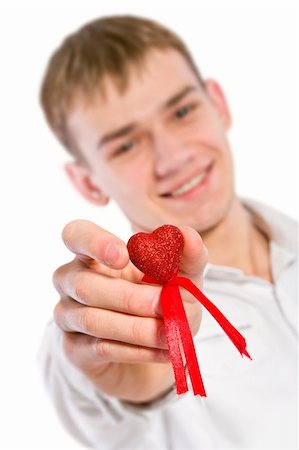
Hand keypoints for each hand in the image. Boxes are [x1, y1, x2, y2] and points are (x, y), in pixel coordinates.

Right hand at [53, 220, 206, 402]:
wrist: (155, 347)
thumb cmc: (163, 301)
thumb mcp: (183, 279)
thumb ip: (187, 256)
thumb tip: (186, 234)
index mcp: (94, 253)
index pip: (77, 235)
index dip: (95, 243)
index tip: (124, 257)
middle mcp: (72, 280)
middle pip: (85, 285)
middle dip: (128, 297)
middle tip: (163, 305)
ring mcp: (68, 315)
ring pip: (92, 319)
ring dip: (136, 328)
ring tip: (170, 334)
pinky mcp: (74, 349)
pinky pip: (100, 348)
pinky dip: (137, 350)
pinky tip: (163, 351)